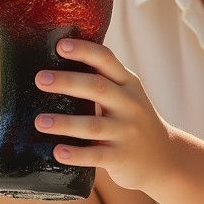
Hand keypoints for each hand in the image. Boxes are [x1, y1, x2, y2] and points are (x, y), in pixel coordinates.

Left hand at [33, 39, 172, 192]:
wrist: (164, 158)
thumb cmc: (132, 121)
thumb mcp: (127, 96)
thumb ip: (102, 82)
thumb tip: (54, 66)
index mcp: (128, 84)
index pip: (107, 60)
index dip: (84, 51)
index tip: (61, 45)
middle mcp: (129, 105)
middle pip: (98, 88)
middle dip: (68, 82)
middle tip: (40, 79)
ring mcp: (126, 132)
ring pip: (93, 125)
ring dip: (64, 123)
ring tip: (39, 121)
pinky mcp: (121, 157)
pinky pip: (96, 155)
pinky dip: (76, 154)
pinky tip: (57, 152)